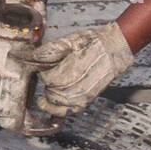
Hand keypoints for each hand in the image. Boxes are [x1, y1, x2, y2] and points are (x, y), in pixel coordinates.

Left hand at [16, 22, 134, 115]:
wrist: (115, 48)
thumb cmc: (94, 42)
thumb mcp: (72, 40)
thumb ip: (52, 49)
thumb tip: (35, 56)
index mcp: (75, 68)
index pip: (50, 79)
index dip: (44, 74)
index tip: (44, 69)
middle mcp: (81, 84)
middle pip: (54, 93)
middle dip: (48, 86)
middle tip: (48, 76)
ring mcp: (86, 93)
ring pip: (61, 104)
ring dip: (52, 98)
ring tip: (50, 89)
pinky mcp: (89, 98)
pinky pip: (72, 110)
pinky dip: (61, 110)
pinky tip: (54, 104)